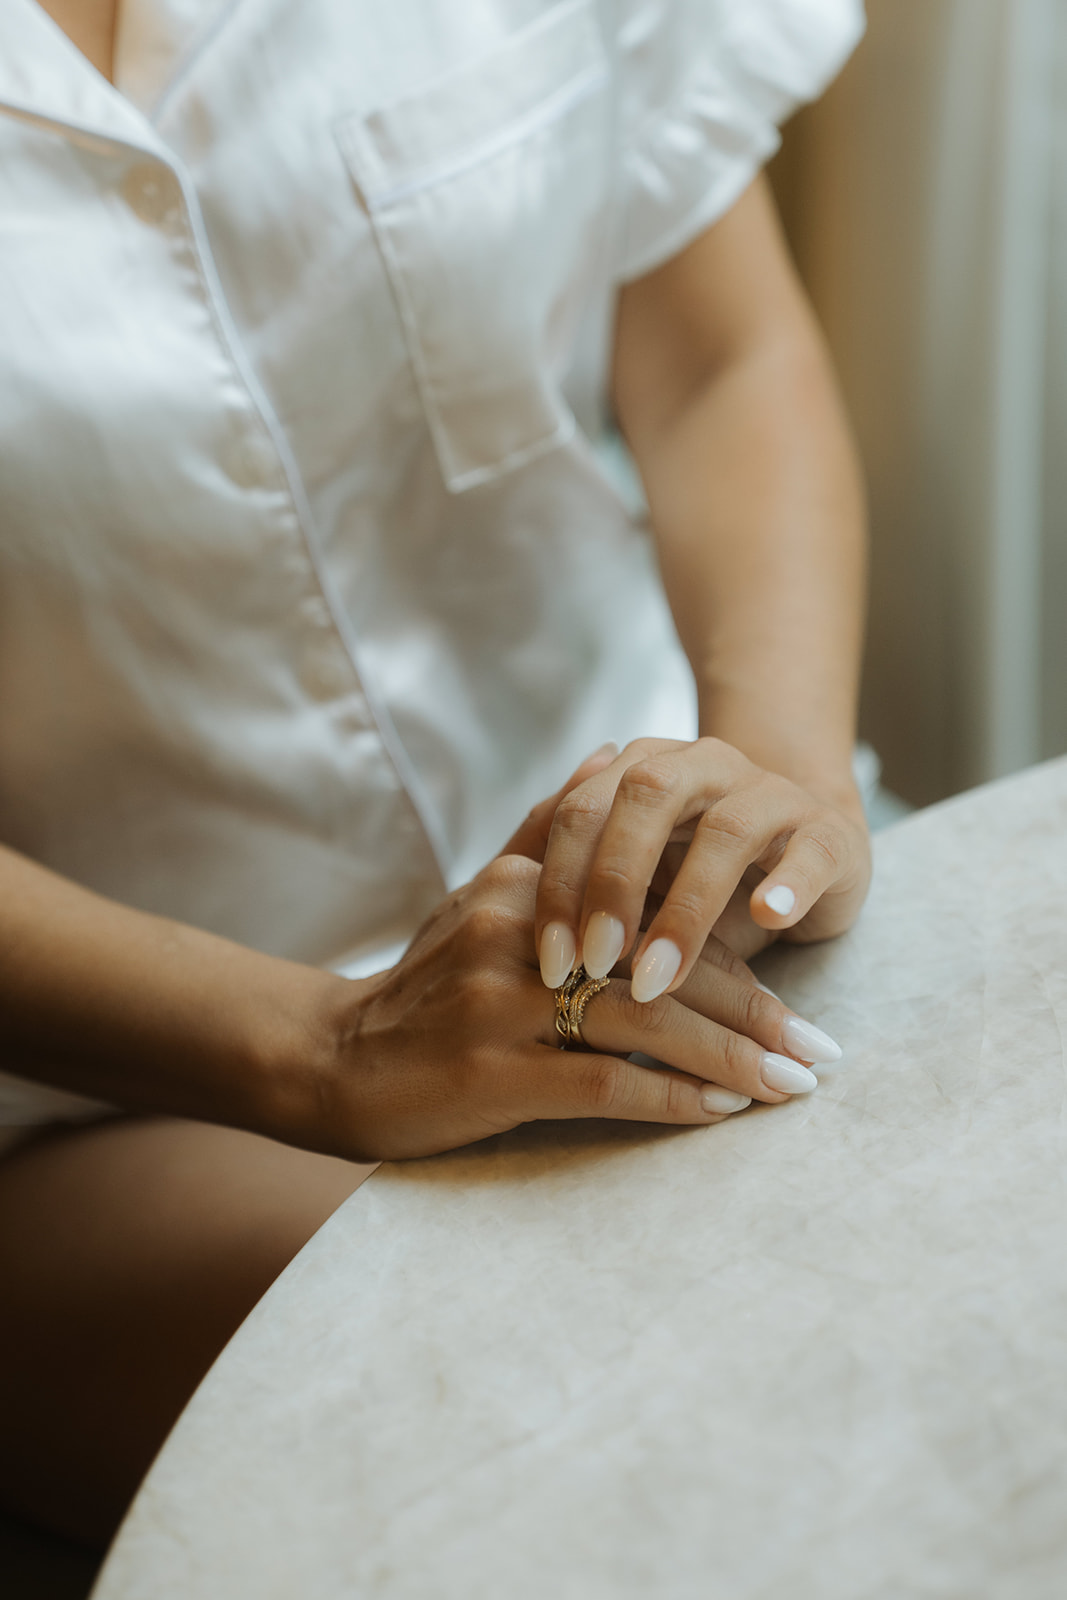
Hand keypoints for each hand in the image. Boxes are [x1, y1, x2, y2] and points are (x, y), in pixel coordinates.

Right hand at [313, 853, 840, 1160]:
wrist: (332, 1058)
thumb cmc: (423, 985)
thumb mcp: (480, 895)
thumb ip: (545, 827)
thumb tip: (609, 752)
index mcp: (526, 883)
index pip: (656, 914)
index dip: (732, 958)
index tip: (791, 1003)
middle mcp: (519, 930)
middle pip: (667, 966)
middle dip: (756, 1015)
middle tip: (821, 1054)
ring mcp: (503, 1001)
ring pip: (648, 1022)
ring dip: (733, 1060)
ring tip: (795, 1086)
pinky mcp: (493, 1070)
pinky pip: (605, 1083)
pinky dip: (672, 1098)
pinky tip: (721, 1114)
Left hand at [534, 736, 870, 997]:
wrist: (804, 855)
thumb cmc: (696, 881)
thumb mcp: (632, 888)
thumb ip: (578, 888)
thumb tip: (512, 924)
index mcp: (640, 769)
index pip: (581, 810)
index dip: (559, 884)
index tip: (550, 964)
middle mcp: (702, 765)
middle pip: (644, 799)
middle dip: (612, 885)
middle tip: (593, 965)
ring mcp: (769, 793)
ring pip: (724, 830)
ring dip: (687, 909)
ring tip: (661, 976)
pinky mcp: (829, 831)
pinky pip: (809, 849)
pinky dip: (788, 883)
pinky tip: (767, 920)